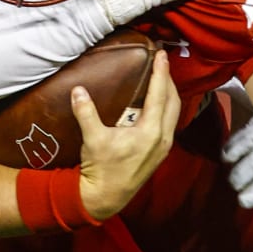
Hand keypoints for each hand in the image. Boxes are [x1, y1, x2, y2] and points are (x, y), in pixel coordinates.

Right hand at [76, 50, 179, 219]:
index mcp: (150, 132)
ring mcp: (164, 147)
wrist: (106, 197)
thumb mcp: (92, 139)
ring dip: (169, 94)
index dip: (161, 72)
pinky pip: (170, 123)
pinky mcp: (160, 153)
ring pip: (174, 113)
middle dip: (168, 79)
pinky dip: (166, 108)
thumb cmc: (101, 169)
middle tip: (163, 62)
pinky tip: (158, 104)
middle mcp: (162, 138)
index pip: (159, 95)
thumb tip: (78, 90)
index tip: (162, 55)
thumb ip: (86, 112)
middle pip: (173, 101)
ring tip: (162, 78)